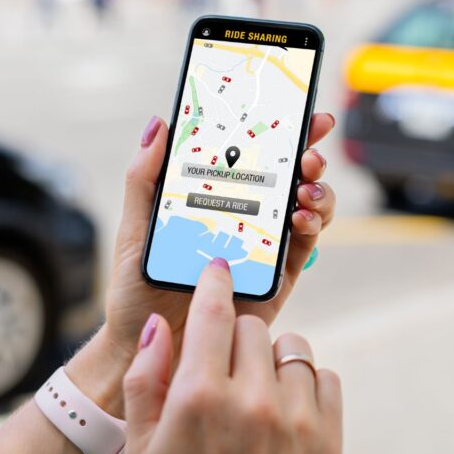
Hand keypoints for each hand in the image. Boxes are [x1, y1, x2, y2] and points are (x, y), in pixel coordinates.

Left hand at [108, 114, 334, 353]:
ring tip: (305, 187)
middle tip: (309, 150)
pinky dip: (312, 227)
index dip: (283, 131)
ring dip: (318, 190)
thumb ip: (145, 177)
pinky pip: (304, 247)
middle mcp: (248, 217)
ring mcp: (266, 246)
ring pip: (309, 207)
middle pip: (291, 176)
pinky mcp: (278, 278)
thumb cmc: (137, 287)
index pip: (255, 156)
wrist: (147, 344)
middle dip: (311, 154)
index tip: (301, 109)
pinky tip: (302, 217)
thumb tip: (160, 123)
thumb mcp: (135, 226)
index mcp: (219, 199)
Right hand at [123, 259, 342, 453]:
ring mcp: (294, 419)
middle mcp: (250, 401)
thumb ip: (146, 381)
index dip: (214, 282)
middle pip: (252, 326)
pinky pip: (324, 377)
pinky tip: (284, 412)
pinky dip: (306, 386)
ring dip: (271, 360)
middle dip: (235, 338)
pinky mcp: (328, 437)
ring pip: (291, 347)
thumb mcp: (143, 449)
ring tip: (255, 395)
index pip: (212, 312)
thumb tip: (159, 326)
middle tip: (223, 368)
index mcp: (197, 399)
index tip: (219, 267)